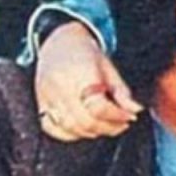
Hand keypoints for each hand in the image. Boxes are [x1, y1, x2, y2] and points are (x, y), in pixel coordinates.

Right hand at [35, 22, 142, 139]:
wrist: (58, 41)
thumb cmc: (84, 52)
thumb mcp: (109, 66)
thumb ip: (122, 91)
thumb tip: (135, 110)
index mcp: (80, 75)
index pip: (98, 107)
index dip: (117, 116)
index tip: (129, 116)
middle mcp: (61, 88)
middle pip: (85, 121)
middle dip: (108, 127)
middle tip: (122, 124)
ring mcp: (48, 97)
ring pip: (70, 128)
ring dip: (92, 132)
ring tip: (107, 126)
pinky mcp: (40, 104)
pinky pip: (52, 128)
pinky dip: (70, 134)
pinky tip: (84, 128)